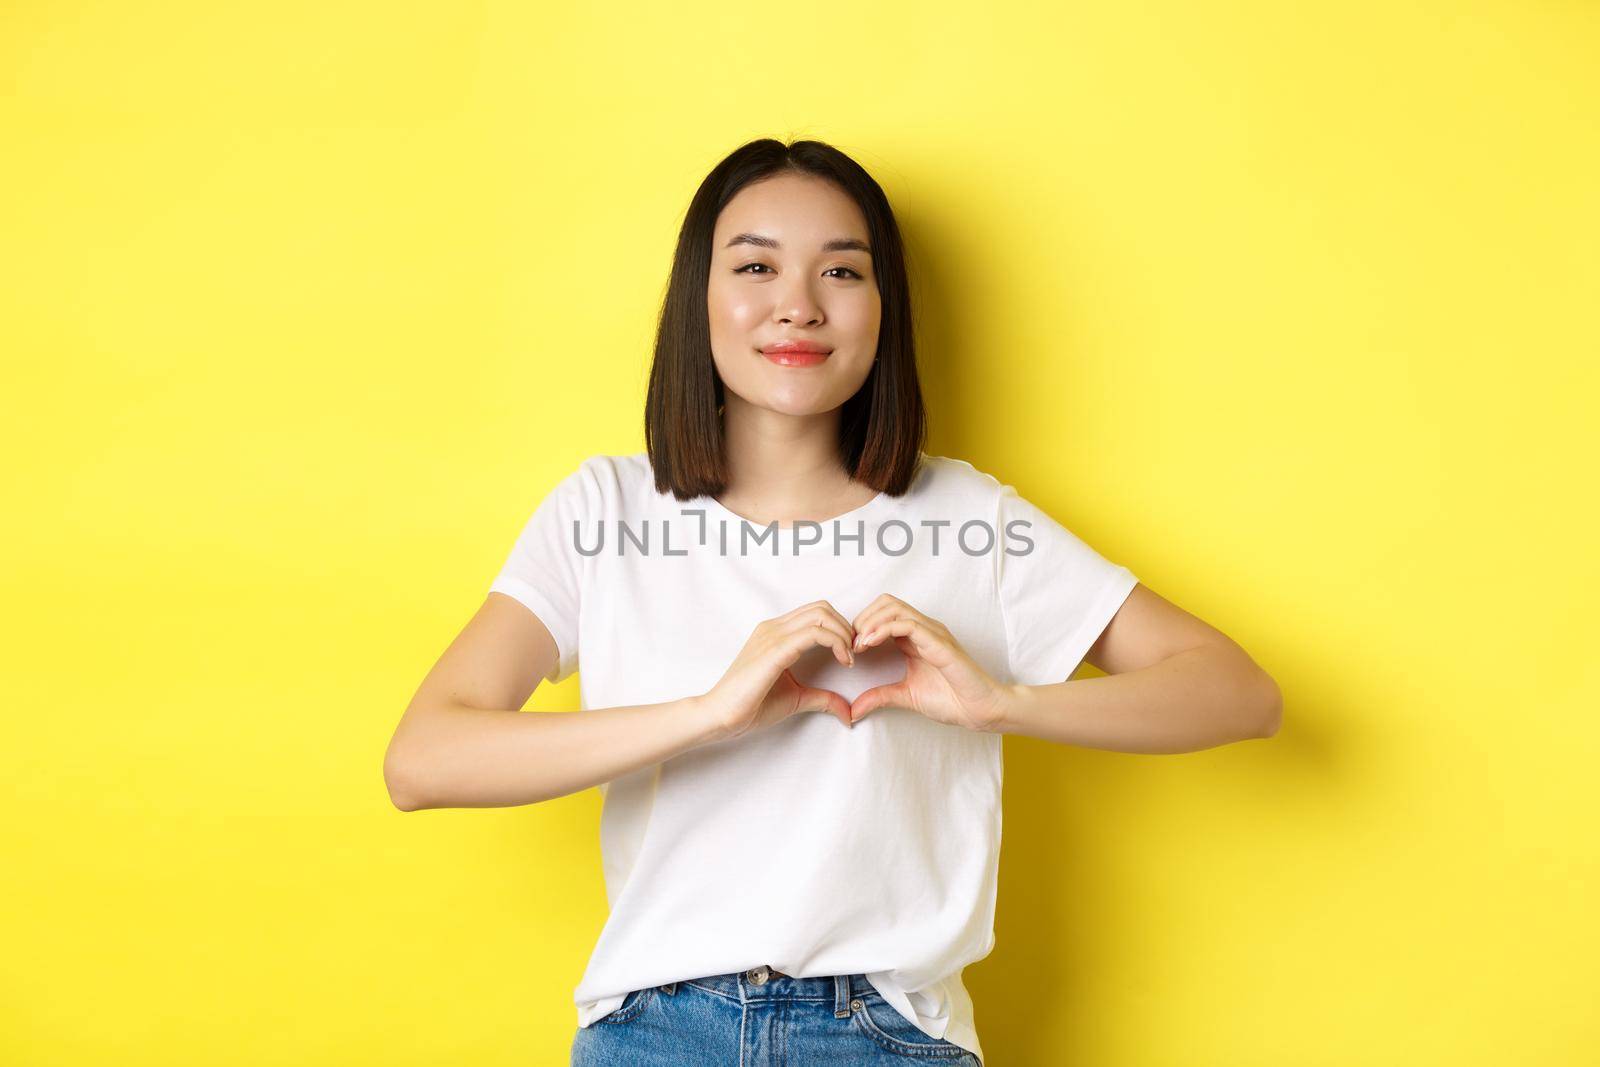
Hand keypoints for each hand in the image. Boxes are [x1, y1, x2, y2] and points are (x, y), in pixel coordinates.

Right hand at [699, 600, 856, 740]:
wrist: (720, 717)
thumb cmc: (750, 706)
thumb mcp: (795, 698)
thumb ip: (821, 698)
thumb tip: (847, 711)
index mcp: (775, 633)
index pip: (815, 613)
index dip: (840, 628)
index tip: (850, 654)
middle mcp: (773, 628)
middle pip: (822, 608)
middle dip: (846, 627)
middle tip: (853, 654)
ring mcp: (772, 636)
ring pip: (821, 614)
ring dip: (843, 633)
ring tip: (849, 657)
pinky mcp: (774, 650)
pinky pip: (814, 633)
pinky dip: (836, 643)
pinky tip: (842, 661)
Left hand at [848, 594, 1011, 730]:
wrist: (979, 710)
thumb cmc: (952, 700)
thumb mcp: (905, 696)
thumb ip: (880, 697)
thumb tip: (854, 710)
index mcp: (916, 637)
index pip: (885, 613)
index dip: (863, 625)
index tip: (849, 647)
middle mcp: (924, 629)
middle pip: (886, 602)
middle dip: (863, 618)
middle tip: (852, 643)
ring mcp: (932, 633)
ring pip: (894, 607)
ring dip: (871, 622)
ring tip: (859, 643)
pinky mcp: (939, 642)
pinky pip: (908, 624)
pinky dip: (884, 629)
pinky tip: (870, 644)